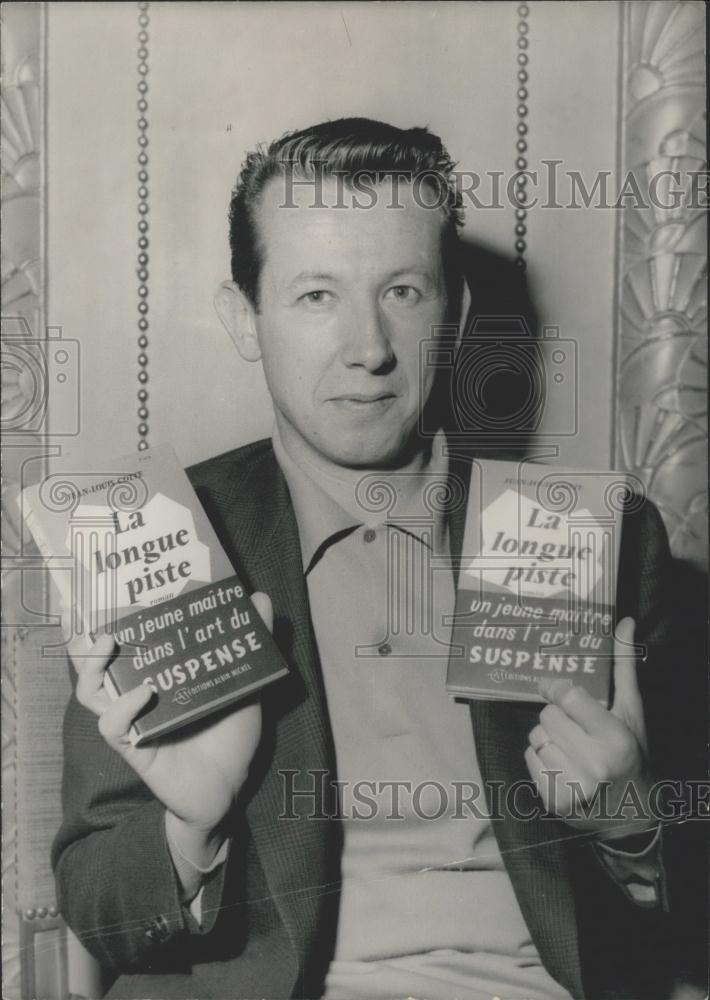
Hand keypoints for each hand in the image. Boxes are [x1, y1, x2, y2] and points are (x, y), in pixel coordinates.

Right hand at [69, 592, 271, 853]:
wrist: (230, 786)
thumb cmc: (231, 734)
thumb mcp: (246, 682)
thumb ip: (252, 642)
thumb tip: (261, 597)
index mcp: (158, 673)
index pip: (126, 641)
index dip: (107, 617)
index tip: (105, 590)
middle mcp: (137, 693)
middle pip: (97, 662)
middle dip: (87, 637)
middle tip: (94, 611)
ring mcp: (132, 720)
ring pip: (92, 691)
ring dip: (93, 666)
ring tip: (107, 642)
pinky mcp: (134, 746)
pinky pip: (113, 726)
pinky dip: (123, 707)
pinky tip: (144, 694)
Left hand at [524, 617, 654, 840]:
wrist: (633, 816)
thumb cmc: (632, 756)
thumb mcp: (632, 712)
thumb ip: (624, 666)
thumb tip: (624, 621)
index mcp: (614, 739)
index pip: (567, 697)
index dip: (556, 688)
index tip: (555, 687)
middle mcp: (594, 765)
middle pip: (547, 716)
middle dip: (558, 717)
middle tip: (578, 728)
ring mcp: (573, 787)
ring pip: (536, 737)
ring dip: (549, 738)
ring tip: (573, 748)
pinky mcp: (554, 801)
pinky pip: (529, 759)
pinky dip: (540, 758)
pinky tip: (564, 765)